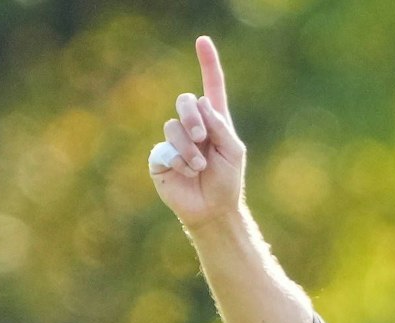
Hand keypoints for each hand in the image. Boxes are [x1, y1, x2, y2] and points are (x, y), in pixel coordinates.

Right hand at [150, 36, 246, 228]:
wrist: (213, 210)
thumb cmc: (228, 181)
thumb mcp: (233, 151)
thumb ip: (221, 126)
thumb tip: (202, 102)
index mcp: (214, 121)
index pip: (211, 87)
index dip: (208, 64)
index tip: (203, 41)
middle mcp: (192, 126)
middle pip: (186, 101)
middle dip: (193, 116)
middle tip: (203, 137)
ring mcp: (174, 140)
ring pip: (173, 125)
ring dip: (190, 147)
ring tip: (200, 166)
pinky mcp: (160, 157)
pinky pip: (164, 147)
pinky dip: (179, 159)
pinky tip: (187, 172)